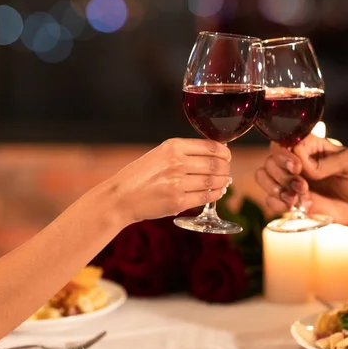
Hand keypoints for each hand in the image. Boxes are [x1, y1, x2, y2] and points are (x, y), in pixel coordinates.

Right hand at [106, 138, 231, 223]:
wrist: (120, 197)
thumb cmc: (141, 175)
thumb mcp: (160, 154)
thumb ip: (184, 153)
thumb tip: (215, 154)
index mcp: (173, 146)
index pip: (210, 147)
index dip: (224, 152)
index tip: (227, 156)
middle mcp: (176, 162)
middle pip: (215, 165)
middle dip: (225, 168)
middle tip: (227, 171)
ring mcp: (178, 183)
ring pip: (213, 181)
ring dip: (223, 182)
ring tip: (225, 182)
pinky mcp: (178, 201)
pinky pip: (206, 197)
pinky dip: (216, 194)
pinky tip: (218, 192)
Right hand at [255, 134, 347, 226]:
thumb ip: (327, 162)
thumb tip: (305, 168)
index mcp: (310, 146)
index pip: (284, 142)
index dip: (285, 155)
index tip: (298, 168)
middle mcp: (297, 161)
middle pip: (270, 160)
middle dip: (281, 176)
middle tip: (302, 187)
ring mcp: (292, 181)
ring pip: (263, 177)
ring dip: (275, 189)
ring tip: (296, 199)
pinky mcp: (291, 200)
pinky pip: (270, 200)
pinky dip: (277, 204)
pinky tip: (295, 207)